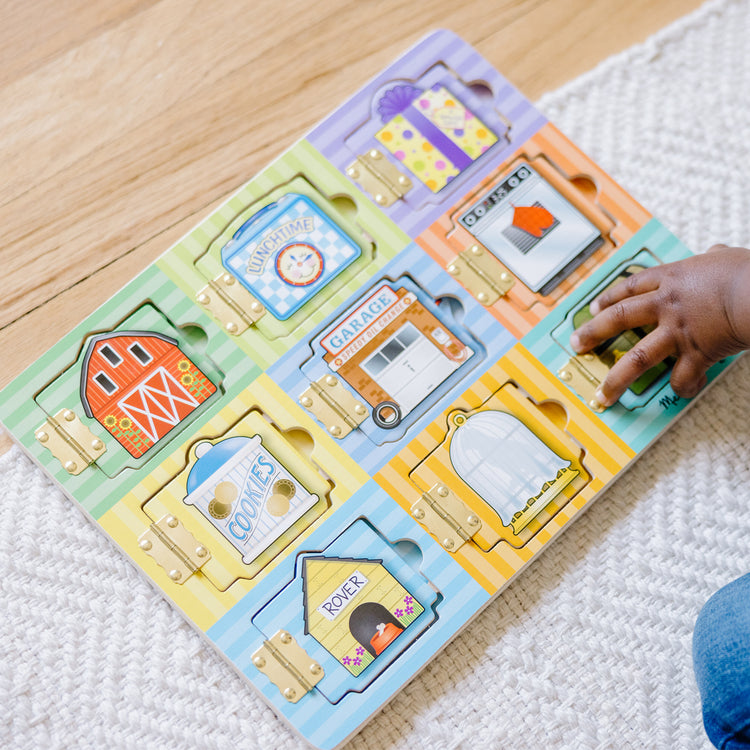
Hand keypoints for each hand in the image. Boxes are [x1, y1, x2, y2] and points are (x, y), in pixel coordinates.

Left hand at [569, 245, 749, 406]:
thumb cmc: (746, 272)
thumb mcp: (724, 257)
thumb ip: (713, 258)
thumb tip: (716, 253)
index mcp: (671, 278)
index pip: (629, 287)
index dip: (608, 297)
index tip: (593, 308)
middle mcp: (666, 305)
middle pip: (618, 319)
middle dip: (592, 333)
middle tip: (576, 344)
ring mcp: (677, 331)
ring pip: (636, 359)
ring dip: (616, 380)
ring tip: (603, 394)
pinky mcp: (695, 353)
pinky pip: (682, 376)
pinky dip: (682, 386)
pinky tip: (682, 391)